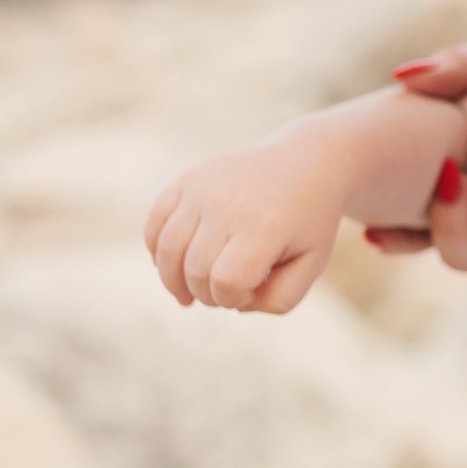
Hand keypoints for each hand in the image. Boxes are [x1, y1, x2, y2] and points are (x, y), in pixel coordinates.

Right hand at [143, 130, 349, 312]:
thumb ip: (279, 299)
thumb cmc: (307, 222)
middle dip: (208, 294)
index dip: (233, 300)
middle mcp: (229, 203)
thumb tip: (234, 304)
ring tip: (192, 290)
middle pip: (194, 271)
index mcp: (264, 226)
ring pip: (167, 250)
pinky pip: (155, 224)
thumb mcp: (311, 265)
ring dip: (176, 280)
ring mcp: (203, 186)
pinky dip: (158, 252)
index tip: (251, 291)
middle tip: (228, 289)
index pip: (226, 283)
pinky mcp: (187, 178)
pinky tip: (177, 265)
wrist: (305, 163)